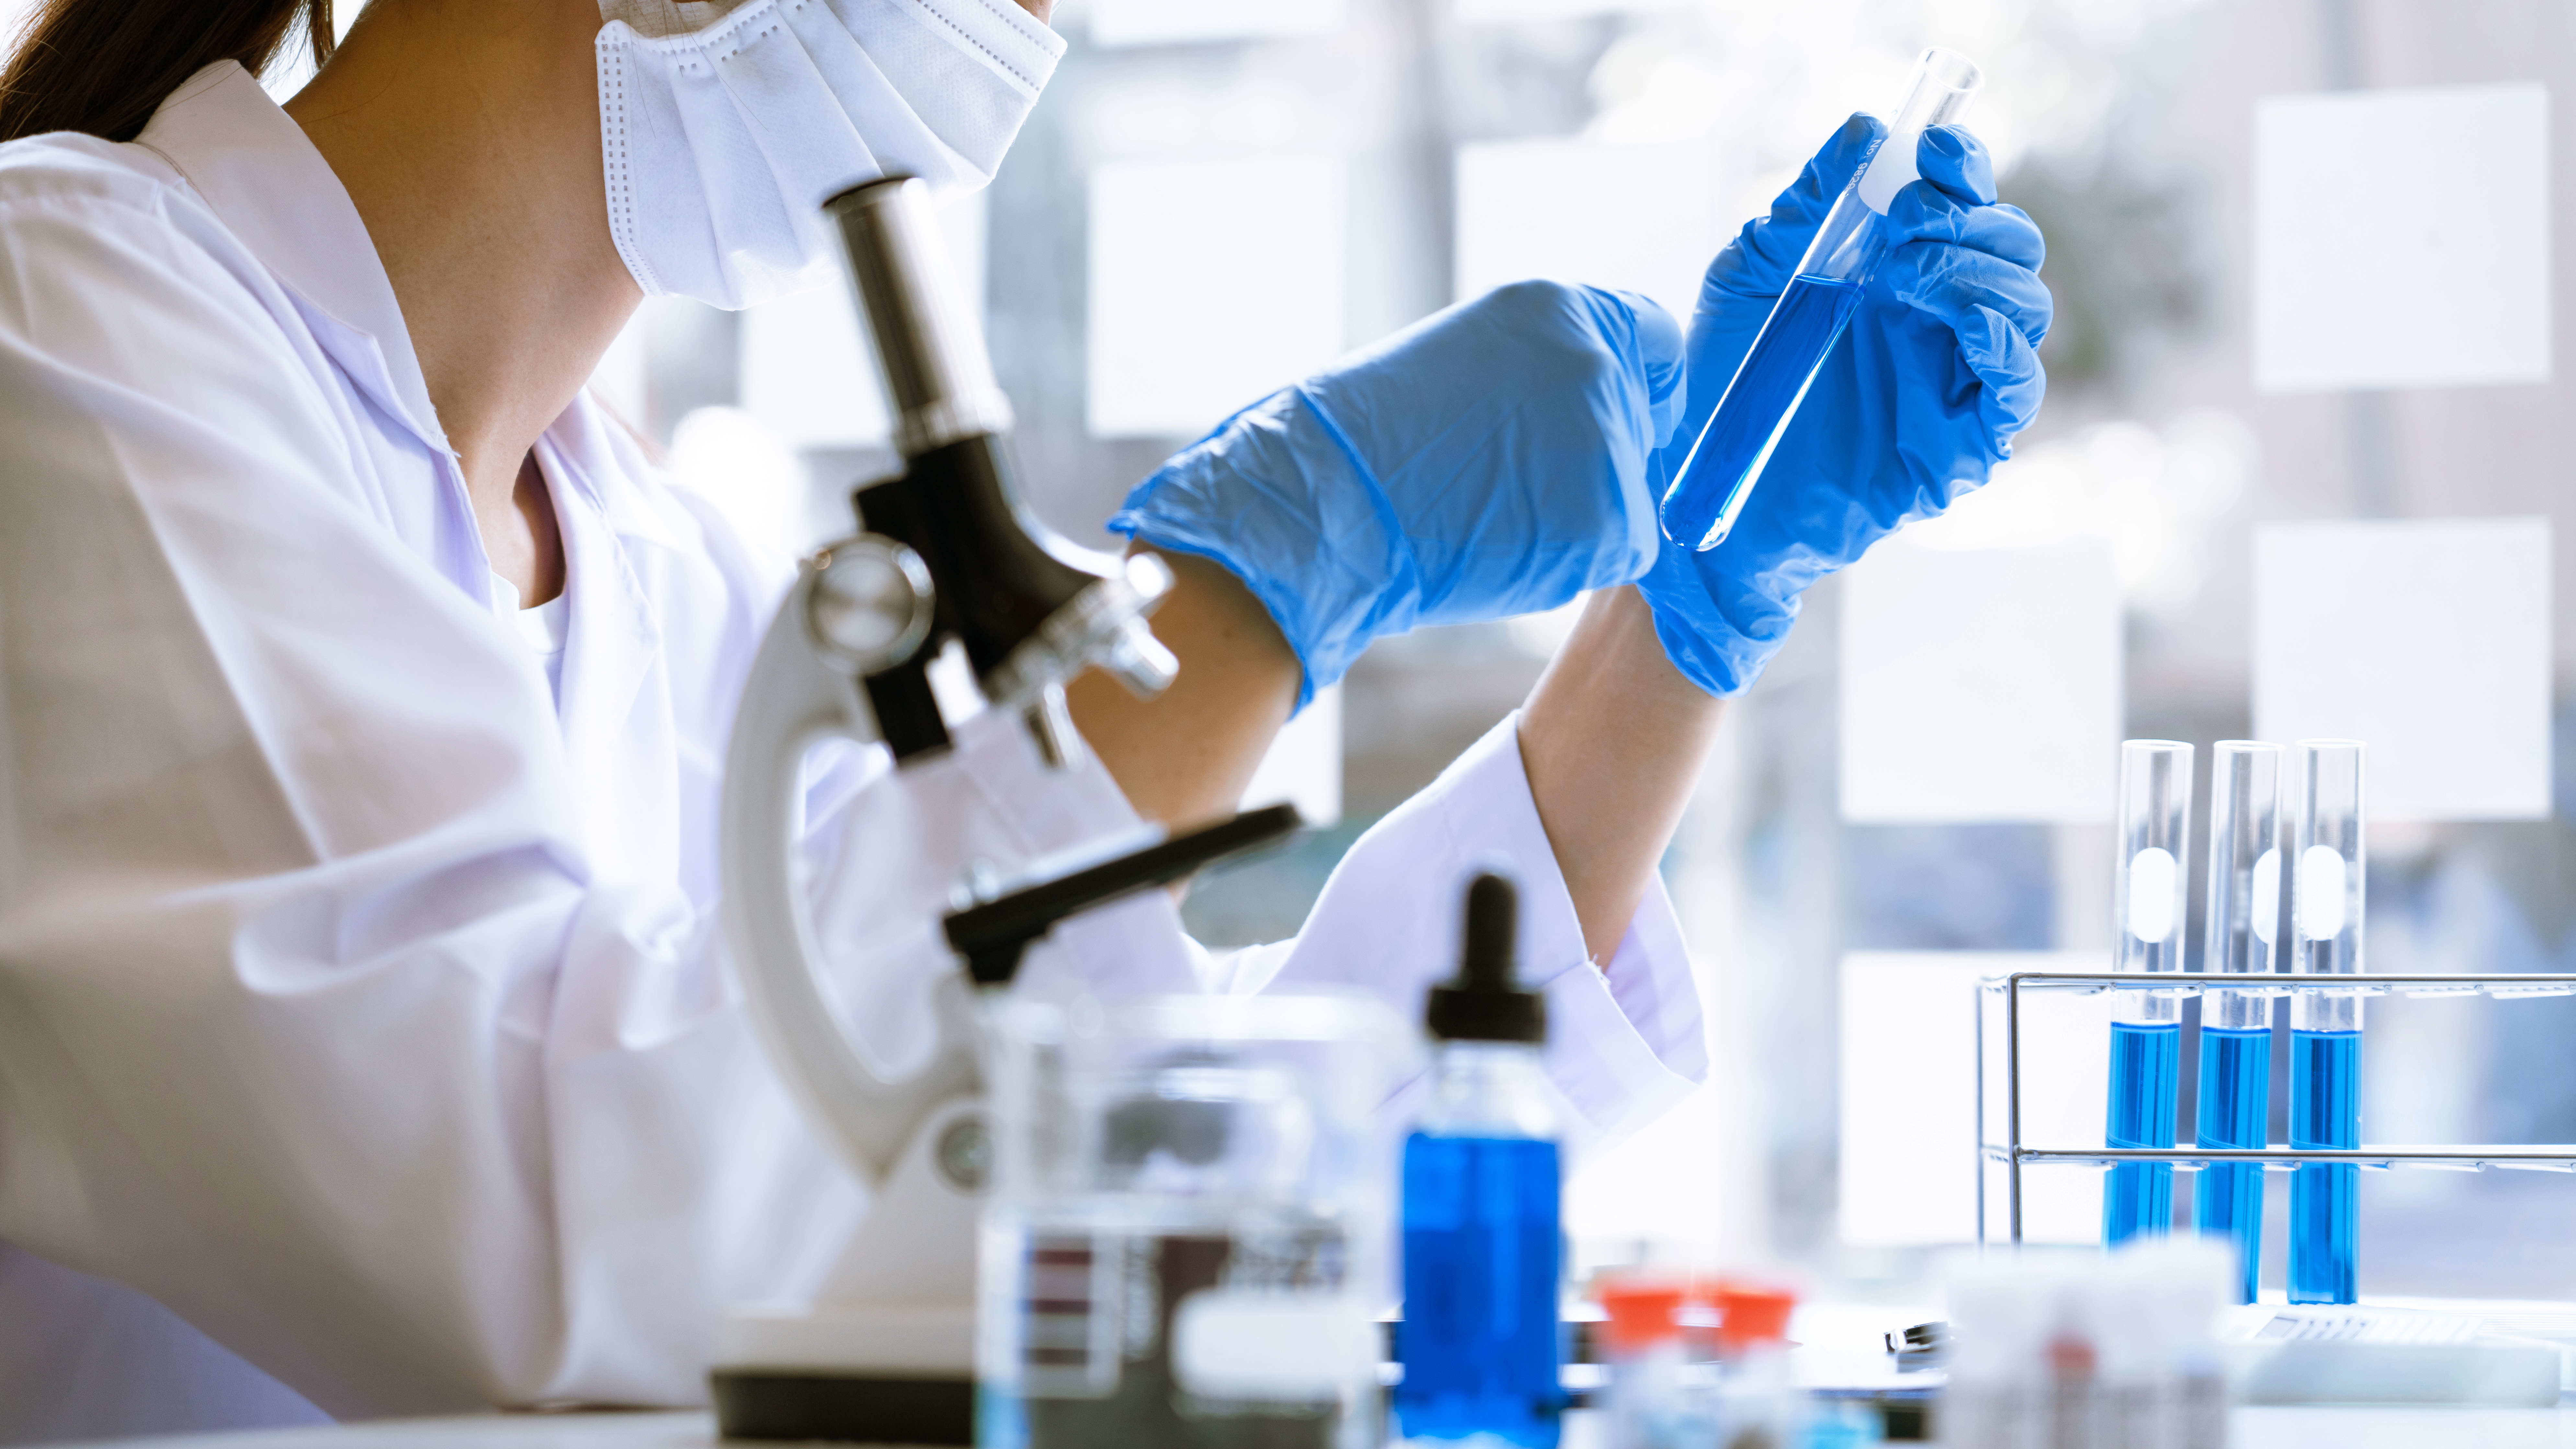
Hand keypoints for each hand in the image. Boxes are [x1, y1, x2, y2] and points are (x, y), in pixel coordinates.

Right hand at [1109, 280, 1684, 708]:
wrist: (1325, 505)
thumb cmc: (1374, 446)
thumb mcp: (1469, 366)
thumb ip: (1547, 374)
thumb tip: (1607, 412)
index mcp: (1558, 307)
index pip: (1654, 340)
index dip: (1639, 387)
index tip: (1612, 417)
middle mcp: (1595, 361)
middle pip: (1646, 427)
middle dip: (1599, 461)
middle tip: (1513, 481)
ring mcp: (1607, 439)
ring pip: (1633, 495)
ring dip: (1580, 516)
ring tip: (1494, 511)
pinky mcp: (1608, 514)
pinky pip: (1621, 549)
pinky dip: (1573, 559)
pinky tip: (1504, 542)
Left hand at [1638, 117, 2050, 695]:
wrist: (1702, 481)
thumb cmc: (1722, 380)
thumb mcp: (1750, 276)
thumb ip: (1805, 206)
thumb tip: (1864, 129)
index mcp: (1898, 272)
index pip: (1962, 204)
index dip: (1962, 166)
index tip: (1933, 147)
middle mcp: (1936, 321)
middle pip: (2009, 247)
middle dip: (1969, 220)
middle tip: (1905, 224)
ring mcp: (1952, 381)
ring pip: (2022, 306)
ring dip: (1976, 274)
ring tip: (1907, 275)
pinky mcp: (1958, 444)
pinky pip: (2016, 391)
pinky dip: (2005, 350)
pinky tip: (1970, 331)